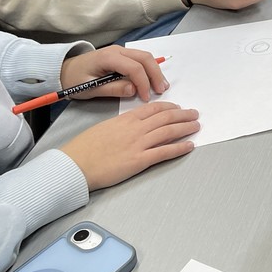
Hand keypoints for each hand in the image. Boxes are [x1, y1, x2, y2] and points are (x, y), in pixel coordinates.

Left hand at [60, 46, 169, 101]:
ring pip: (145, 57)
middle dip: (155, 74)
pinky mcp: (121, 55)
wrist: (63, 70)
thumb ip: (112, 89)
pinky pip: (140, 59)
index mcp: (108, 57)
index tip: (145, 97)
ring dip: (155, 70)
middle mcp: (117, 50)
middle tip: (161, 90)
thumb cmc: (74, 80)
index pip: (134, 67)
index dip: (143, 82)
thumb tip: (134, 89)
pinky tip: (153, 79)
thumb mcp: (90, 88)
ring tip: (161, 85)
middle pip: (144, 58)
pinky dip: (149, 68)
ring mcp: (120, 51)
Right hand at [61, 101, 199, 190]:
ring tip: (196, 126)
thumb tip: (133, 123)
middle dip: (183, 115)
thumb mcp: (104, 127)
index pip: (154, 108)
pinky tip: (189, 145)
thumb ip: (122, 124)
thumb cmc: (84, 148)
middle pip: (166, 117)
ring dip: (185, 127)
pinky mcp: (139, 161)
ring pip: (169, 131)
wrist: (75, 164)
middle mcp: (136, 129)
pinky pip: (164, 152)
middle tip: (194, 114)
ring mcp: (139, 144)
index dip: (170, 107)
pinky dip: (179, 148)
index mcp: (126, 119)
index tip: (178, 107)